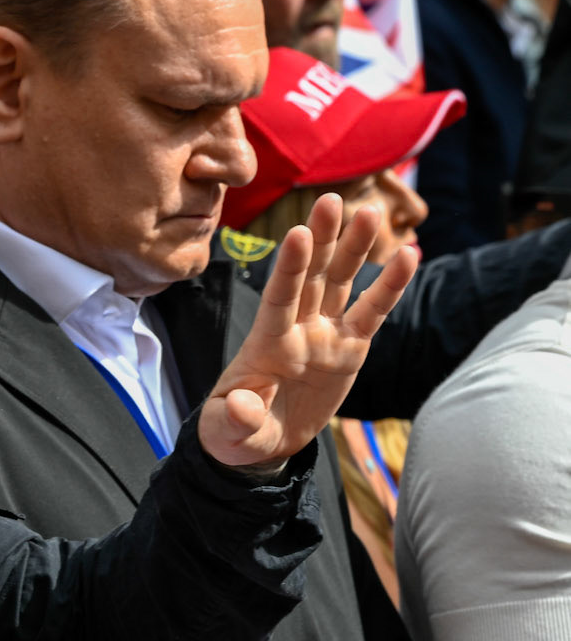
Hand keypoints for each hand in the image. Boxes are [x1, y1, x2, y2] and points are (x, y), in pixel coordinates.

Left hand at [198, 194, 414, 468]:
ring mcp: (323, 334)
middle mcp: (295, 329)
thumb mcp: (229, 434)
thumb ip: (237, 420)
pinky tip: (410, 252)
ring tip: (371, 211)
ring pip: (340, 282)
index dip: (288, 268)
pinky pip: (373, 311)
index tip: (297, 233)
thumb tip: (245, 407)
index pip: (278, 298)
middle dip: (322, 239)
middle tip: (331, 199)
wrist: (259, 441)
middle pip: (310, 276)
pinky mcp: (349, 348)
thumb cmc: (237, 433)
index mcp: (266, 344)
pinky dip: (391, 284)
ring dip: (354, 248)